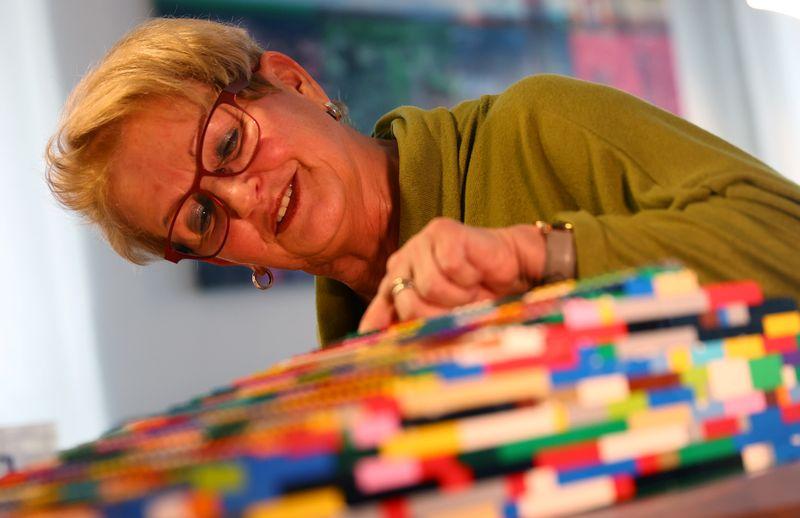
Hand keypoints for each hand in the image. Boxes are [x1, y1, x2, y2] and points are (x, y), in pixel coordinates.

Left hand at [359, 218, 545, 332]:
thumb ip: (411, 323)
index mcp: (397, 282)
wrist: (512, 268)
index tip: (395, 345)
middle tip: (460, 307)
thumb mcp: (443, 316)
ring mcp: (419, 244)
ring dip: (459, 295)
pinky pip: (450, 266)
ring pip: (430, 285)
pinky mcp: (441, 231)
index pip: (383, 309)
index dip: (391, 328)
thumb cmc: (477, 294)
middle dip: (440, 314)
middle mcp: (403, 261)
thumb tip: (376, 336)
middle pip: (408, 304)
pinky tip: (475, 271)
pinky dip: (468, 276)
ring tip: (470, 289)